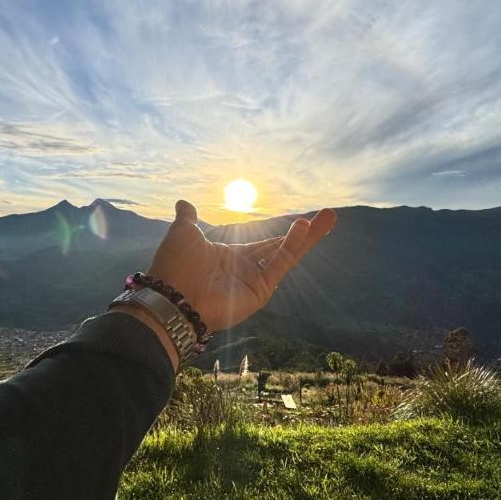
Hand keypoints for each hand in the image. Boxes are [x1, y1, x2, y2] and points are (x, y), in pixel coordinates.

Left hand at [146, 199, 337, 333]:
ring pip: (287, 254)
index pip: (265, 244)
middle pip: (283, 248)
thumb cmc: (174, 267)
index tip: (304, 220)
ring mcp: (254, 282)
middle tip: (329, 216)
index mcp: (231, 258)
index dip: (285, 234)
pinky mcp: (259, 292)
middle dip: (307, 233)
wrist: (170, 296)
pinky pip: (278, 265)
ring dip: (308, 236)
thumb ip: (189, 218)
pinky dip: (292, 246)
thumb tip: (184, 203)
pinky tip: (304, 227)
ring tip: (330, 216)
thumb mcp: (183, 233)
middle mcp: (246, 270)